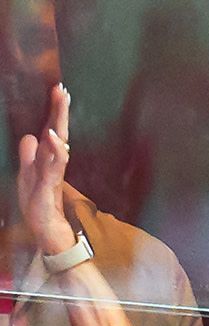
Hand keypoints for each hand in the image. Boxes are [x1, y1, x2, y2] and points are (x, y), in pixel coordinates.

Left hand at [16, 83, 74, 254]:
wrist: (49, 234)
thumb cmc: (40, 207)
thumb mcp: (27, 177)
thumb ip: (29, 157)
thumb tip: (30, 136)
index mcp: (48, 161)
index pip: (53, 132)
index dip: (55, 113)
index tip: (59, 91)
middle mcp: (53, 165)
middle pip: (58, 134)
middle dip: (60, 112)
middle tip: (62, 90)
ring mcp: (52, 175)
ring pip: (58, 147)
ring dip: (58, 126)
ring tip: (59, 105)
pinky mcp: (48, 187)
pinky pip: (53, 166)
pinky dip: (54, 151)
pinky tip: (53, 138)